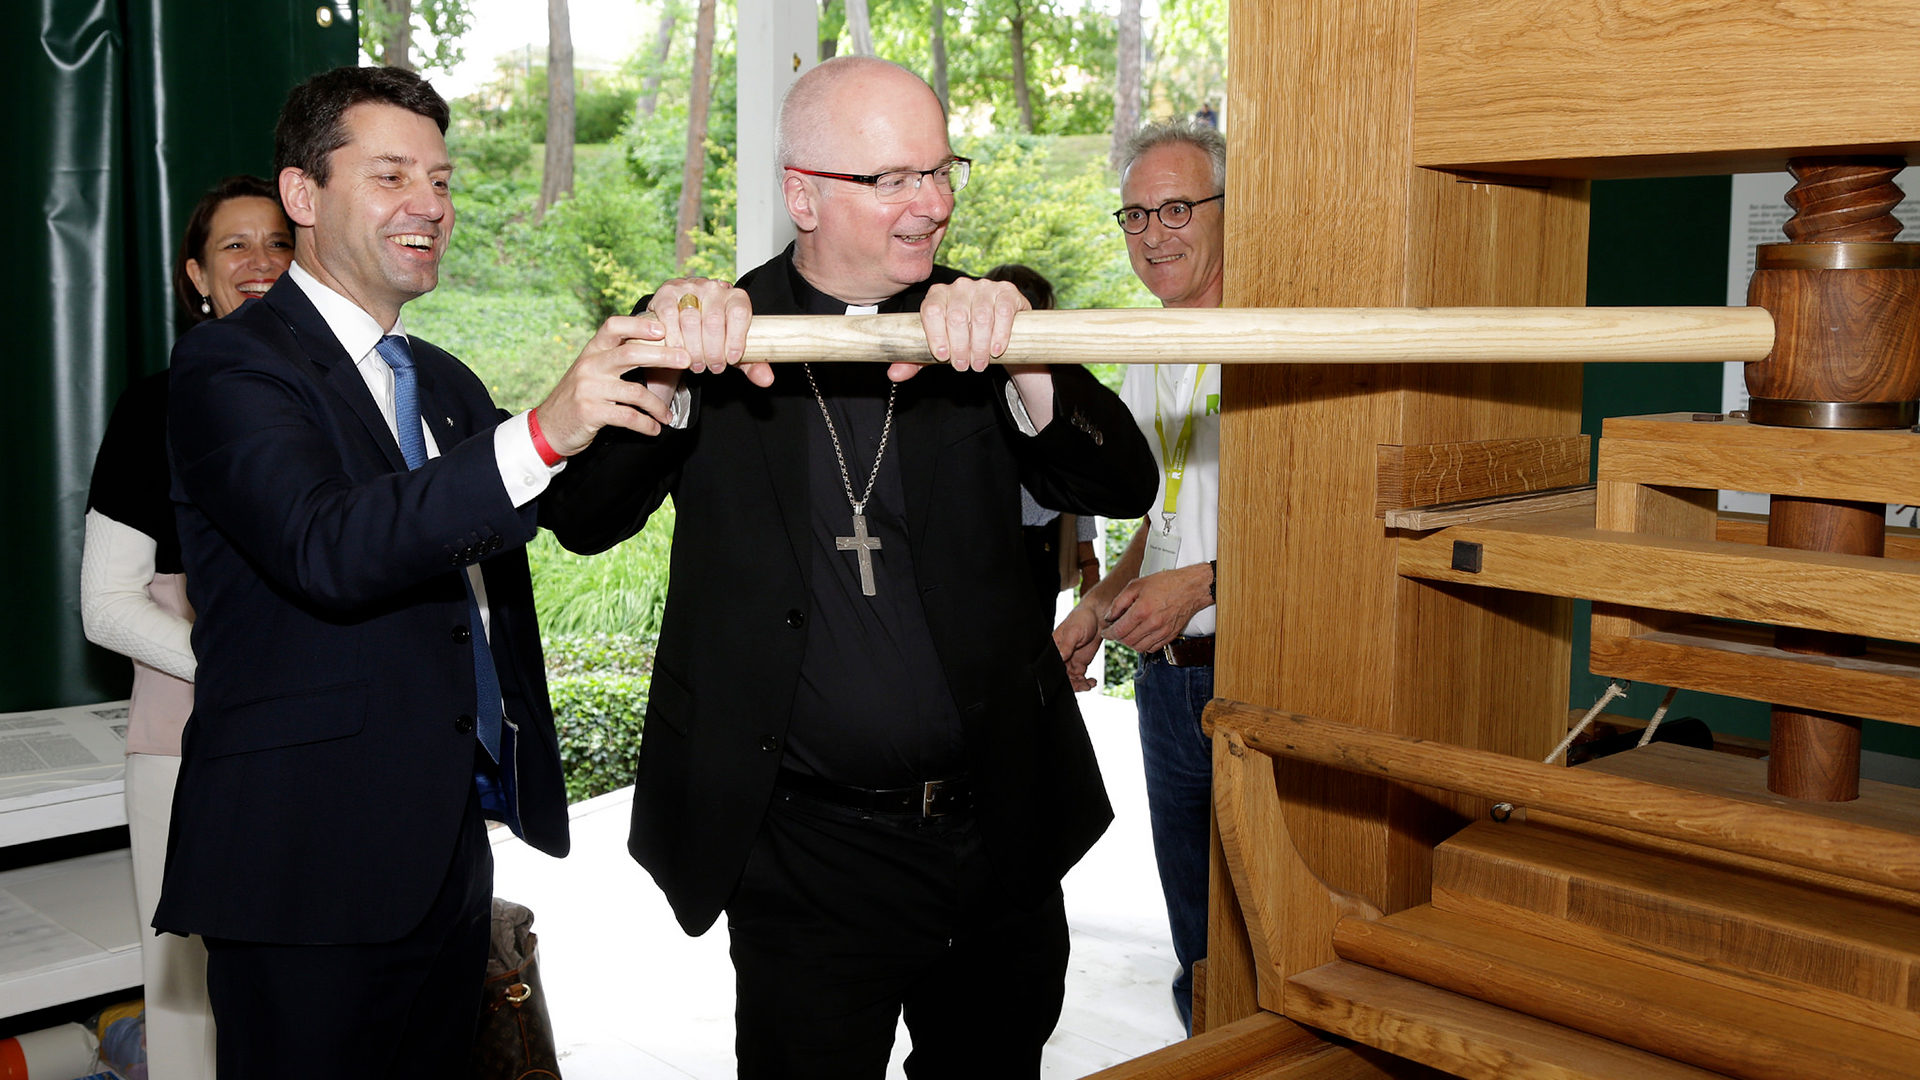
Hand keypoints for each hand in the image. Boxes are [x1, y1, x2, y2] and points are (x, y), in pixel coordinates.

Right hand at [534, 315, 686, 454]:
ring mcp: (589, 389)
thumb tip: (658, 348)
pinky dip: (646, 424)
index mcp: (592, 351)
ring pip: (635, 391)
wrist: (548, 427)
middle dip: (663, 356)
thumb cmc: (579, 396)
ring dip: (657, 406)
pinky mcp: (590, 412)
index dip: (639, 324)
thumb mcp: (592, 370)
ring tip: (667, 416)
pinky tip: (654, 429)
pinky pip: (628, 417)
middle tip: (686, 360)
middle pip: (630, 353)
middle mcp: (590, 365)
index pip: (613, 326)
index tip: (663, 328)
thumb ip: (615, 358)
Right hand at [646, 277, 770, 387]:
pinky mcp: (666, 293)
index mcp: (735, 297)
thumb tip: (766, 380)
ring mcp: (689, 288)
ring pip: (691, 321)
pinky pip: (669, 317)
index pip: (739, 313)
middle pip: (714, 321)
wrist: (684, 314)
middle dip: (713, 351)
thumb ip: (752, 363)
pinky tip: (678, 352)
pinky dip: (674, 338)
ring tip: (697, 364)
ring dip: (693, 349)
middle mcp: (713, 288)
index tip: (732, 359)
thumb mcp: (734, 348)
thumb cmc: (715, 333)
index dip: (736, 339)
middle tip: (713, 368)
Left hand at [891, 277, 1027, 381]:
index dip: (936, 335)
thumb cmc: (961, 338)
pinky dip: (999, 333)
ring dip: (980, 345)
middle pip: (956, 316)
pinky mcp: (1006, 291)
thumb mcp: (938, 349)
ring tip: (979, 364)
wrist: (996, 330)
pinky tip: (997, 349)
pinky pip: (1002, 312)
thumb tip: (894, 375)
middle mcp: (959, 286)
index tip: (943, 357)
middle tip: (964, 366)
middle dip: (960, 346)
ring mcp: (984, 286)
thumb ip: (915, 360)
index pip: (931, 311)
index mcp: (937, 295)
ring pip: (980, 316)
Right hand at [1053, 601, 1104, 691]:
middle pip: (1061, 676)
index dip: (1058, 676)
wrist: (1099, 616)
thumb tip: (1059, 658)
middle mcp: (1060, 656)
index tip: (1068, 682)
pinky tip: (1092, 682)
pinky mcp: (1080, 663)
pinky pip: (1081, 677)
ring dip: (1080, 685)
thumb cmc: (1082, 618)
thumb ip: (1066, 646)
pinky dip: (1086, 682)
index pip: (1051, 666)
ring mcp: (1070, 661)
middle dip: (1071, 684)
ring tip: (1089, 685)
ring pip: (1071, 679)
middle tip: (1082, 686)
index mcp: (1053, 648)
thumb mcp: (1073, 632)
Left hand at [1101, 562, 1214, 654]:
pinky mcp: (1170, 636)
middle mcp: (1152, 624)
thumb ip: (1119, 602)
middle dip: (1118, 638)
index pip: (1119, 631)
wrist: (1191, 588)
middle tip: (1115, 631)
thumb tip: (1109, 616)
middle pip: (1127, 641)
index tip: (1106, 632)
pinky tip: (1141, 635)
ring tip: (1128, 632)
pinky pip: (1151, 648)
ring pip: (1139, 648)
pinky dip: (1143, 645)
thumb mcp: (1136, 585)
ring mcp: (1162, 632)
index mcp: (1142, 610)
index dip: (1108, 633)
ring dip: (1130, 643)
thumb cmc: (1166, 583)